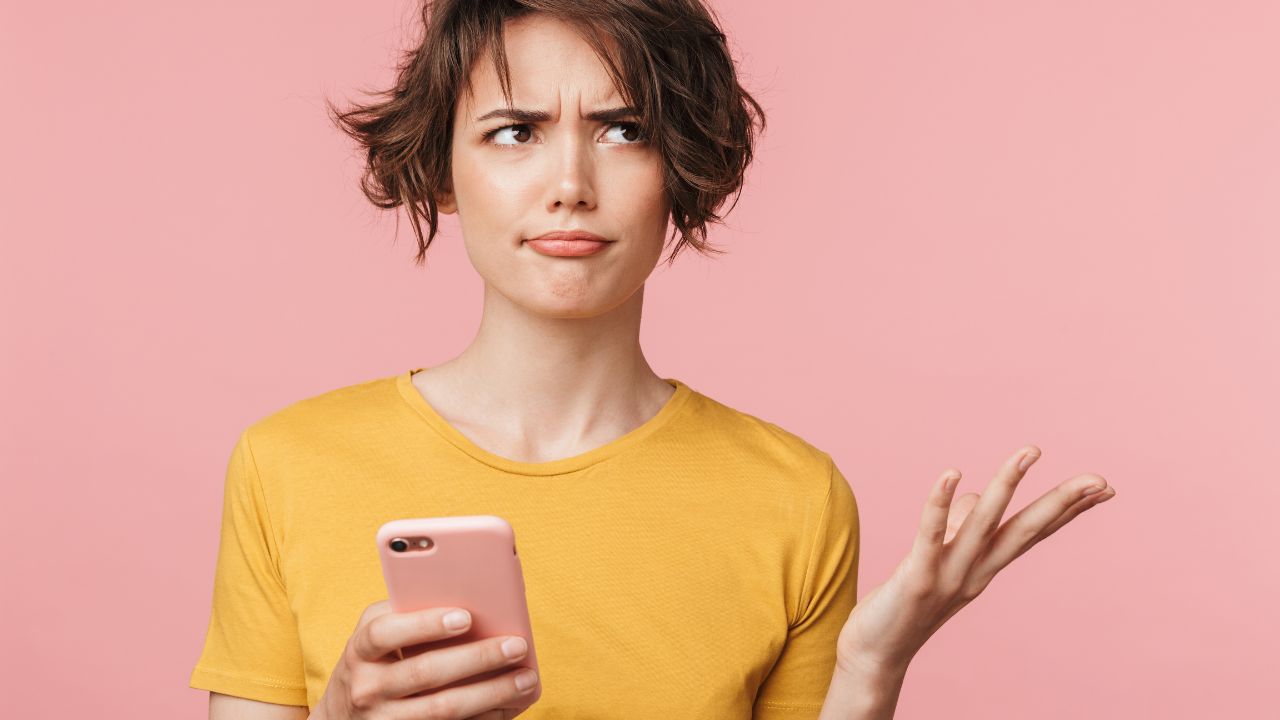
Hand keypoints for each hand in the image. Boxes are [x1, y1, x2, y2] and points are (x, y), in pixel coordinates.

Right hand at [313, 600, 539, 719]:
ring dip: (491, 693)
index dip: (424, 624)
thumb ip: (406, 610)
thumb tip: (468, 595)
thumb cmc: (373, 660)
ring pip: (443, 709)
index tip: (466, 617)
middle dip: (477, 658)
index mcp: (360, 651)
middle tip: (517, 645)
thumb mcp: (374, 632)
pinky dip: (483, 719)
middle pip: (425, 672)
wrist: (342, 717)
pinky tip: (507, 706)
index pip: (385, 633)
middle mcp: (367, 688)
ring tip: (525, 678)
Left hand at [834, 446, 1115, 676]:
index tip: (1104, 487)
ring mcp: (948, 576)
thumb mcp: (938, 561)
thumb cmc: (905, 605)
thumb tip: (970, 491)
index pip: (1034, 532)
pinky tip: (951, 473)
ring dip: (1006, 484)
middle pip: (1025, 530)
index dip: (1068, 510)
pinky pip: (930, 534)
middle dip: (1062, 502)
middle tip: (1099, 478)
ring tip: (1029, 451)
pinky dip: (940, 504)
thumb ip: (957, 528)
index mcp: (984, 567)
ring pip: (984, 523)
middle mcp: (975, 572)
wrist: (876, 656)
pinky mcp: (916, 579)